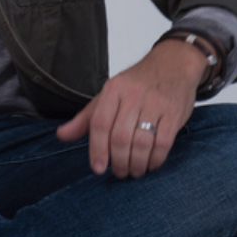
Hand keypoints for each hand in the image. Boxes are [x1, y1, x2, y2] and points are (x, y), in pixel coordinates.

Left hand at [56, 39, 205, 177]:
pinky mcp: (174, 112)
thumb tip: (62, 135)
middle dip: (119, 162)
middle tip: (119, 172)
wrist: (173, 63)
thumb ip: (86, 118)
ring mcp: (155, 103)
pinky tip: (151, 164)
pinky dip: (155, 159)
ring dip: (137, 164)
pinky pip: (163, 143)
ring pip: (141, 142)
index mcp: (113, 90)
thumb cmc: (138, 83)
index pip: (100, 124)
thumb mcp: (108, 95)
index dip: (97, 150)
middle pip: (120, 137)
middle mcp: (133, 95)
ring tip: (134, 171)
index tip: (98, 168)